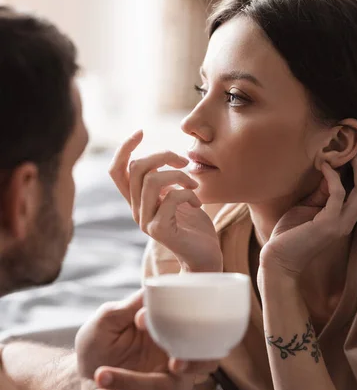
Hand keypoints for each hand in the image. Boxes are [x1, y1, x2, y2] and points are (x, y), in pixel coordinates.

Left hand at [75, 289, 217, 389]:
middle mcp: (177, 357)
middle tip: (173, 363)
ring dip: (131, 382)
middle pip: (206, 361)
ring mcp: (168, 386)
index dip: (182, 322)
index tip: (141, 319)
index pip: (196, 325)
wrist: (83, 380)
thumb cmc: (100, 343)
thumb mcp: (108, 319)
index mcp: (172, 331)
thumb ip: (128, 307)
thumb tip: (151, 289)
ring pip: (163, 387)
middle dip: (193, 362)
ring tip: (101, 375)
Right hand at [109, 131, 222, 272]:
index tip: (141, 132)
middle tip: (184, 161)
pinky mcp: (160, 230)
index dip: (124, 148)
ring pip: (152, 180)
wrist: (206, 257)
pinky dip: (188, 193)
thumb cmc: (195, 226)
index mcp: (138, 201)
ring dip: (179, 175)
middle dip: (163, 155)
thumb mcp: (178, 197)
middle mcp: (137, 210)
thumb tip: (166, 158)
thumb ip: (166, 182)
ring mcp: (146, 221)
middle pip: (136, 168)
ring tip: (194, 184)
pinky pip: (171, 197)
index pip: (117, 170)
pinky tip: (198, 204)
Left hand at [259, 142, 356, 277]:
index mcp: (345, 217)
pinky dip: (333, 178)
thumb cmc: (289, 235)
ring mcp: (340, 224)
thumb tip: (331, 169)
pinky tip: (324, 166)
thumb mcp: (307, 208)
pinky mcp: (327, 225)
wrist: (277, 260)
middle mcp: (348, 220)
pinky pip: (338, 195)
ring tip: (349, 150)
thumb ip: (322, 193)